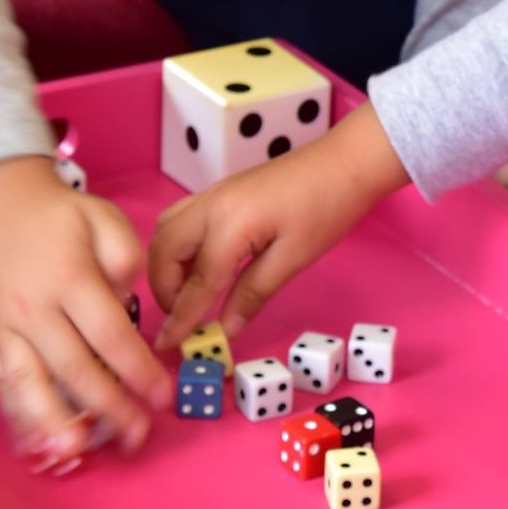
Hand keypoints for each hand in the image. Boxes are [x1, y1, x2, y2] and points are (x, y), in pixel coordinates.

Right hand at [0, 155, 169, 472]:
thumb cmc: (55, 214)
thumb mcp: (101, 217)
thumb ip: (125, 257)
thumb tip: (130, 302)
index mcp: (68, 278)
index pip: (109, 336)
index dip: (138, 372)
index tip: (163, 397)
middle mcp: (32, 309)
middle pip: (74, 370)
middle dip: (109, 409)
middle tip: (139, 435)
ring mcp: (3, 329)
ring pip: (29, 387)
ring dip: (57, 425)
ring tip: (82, 453)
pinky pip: (2, 387)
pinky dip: (20, 418)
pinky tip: (40, 442)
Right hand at [149, 104, 409, 349]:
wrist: (343, 163)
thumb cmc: (326, 210)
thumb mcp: (292, 260)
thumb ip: (252, 294)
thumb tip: (225, 330)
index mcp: (228, 224)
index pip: (196, 281)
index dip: (182, 318)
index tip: (167, 345)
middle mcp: (209, 205)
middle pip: (164, 252)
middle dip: (164, 290)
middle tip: (181, 319)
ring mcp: (211, 194)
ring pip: (165, 232)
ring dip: (164, 266)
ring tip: (184, 295)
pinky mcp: (219, 192)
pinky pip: (179, 219)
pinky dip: (175, 247)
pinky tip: (195, 266)